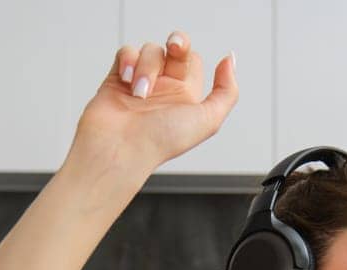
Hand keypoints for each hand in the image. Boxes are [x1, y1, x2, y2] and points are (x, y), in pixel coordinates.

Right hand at [70, 30, 238, 173]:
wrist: (120, 148)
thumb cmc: (161, 141)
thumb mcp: (208, 120)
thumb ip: (226, 91)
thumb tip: (229, 59)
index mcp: (185, 97)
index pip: (193, 61)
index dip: (191, 57)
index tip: (187, 66)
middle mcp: (164, 88)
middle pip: (174, 49)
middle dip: (177, 43)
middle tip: (174, 48)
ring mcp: (140, 82)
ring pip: (150, 50)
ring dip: (148, 67)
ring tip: (140, 93)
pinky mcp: (117, 78)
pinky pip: (126, 52)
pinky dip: (128, 61)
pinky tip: (126, 80)